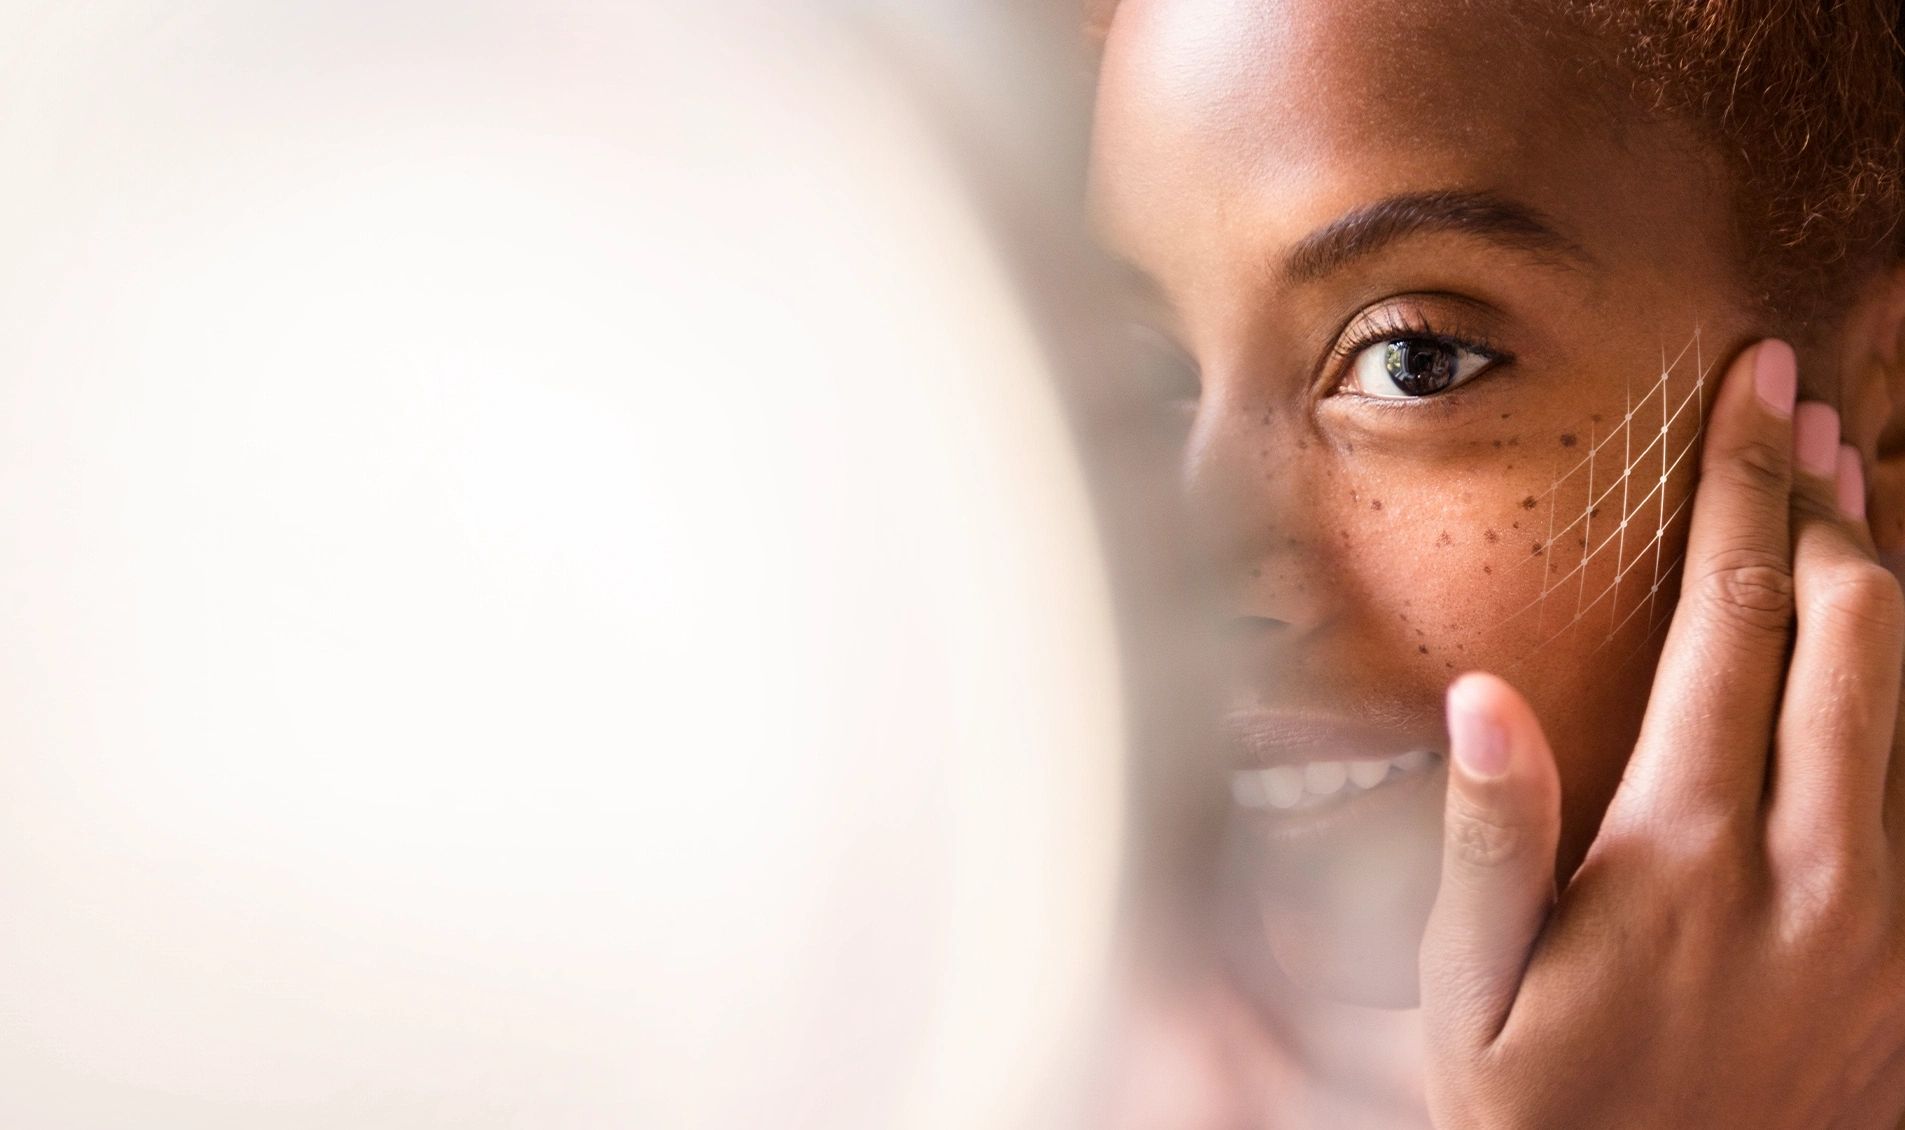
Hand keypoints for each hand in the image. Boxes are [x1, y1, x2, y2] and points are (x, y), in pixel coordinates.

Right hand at [1420, 339, 1904, 1128]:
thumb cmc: (1540, 1118)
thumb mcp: (1468, 996)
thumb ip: (1490, 841)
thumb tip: (1483, 696)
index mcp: (1687, 853)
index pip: (1731, 625)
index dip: (1745, 493)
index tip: (1754, 392)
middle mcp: (1813, 868)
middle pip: (1853, 634)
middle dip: (1829, 503)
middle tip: (1807, 408)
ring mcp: (1884, 917)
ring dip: (1881, 580)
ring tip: (1853, 487)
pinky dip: (1904, 688)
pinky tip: (1879, 650)